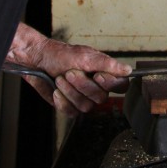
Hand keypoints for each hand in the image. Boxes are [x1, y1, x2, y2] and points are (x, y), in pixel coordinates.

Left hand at [6, 22, 131, 116]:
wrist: (38, 61)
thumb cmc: (61, 55)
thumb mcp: (85, 56)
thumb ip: (107, 64)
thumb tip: (127, 70)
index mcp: (103, 73)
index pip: (121, 86)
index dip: (111, 84)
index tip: (97, 75)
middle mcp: (96, 88)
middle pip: (101, 98)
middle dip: (83, 85)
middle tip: (70, 73)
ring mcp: (83, 98)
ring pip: (86, 106)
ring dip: (70, 91)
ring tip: (60, 78)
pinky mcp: (69, 106)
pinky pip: (72, 112)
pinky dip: (62, 101)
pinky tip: (56, 90)